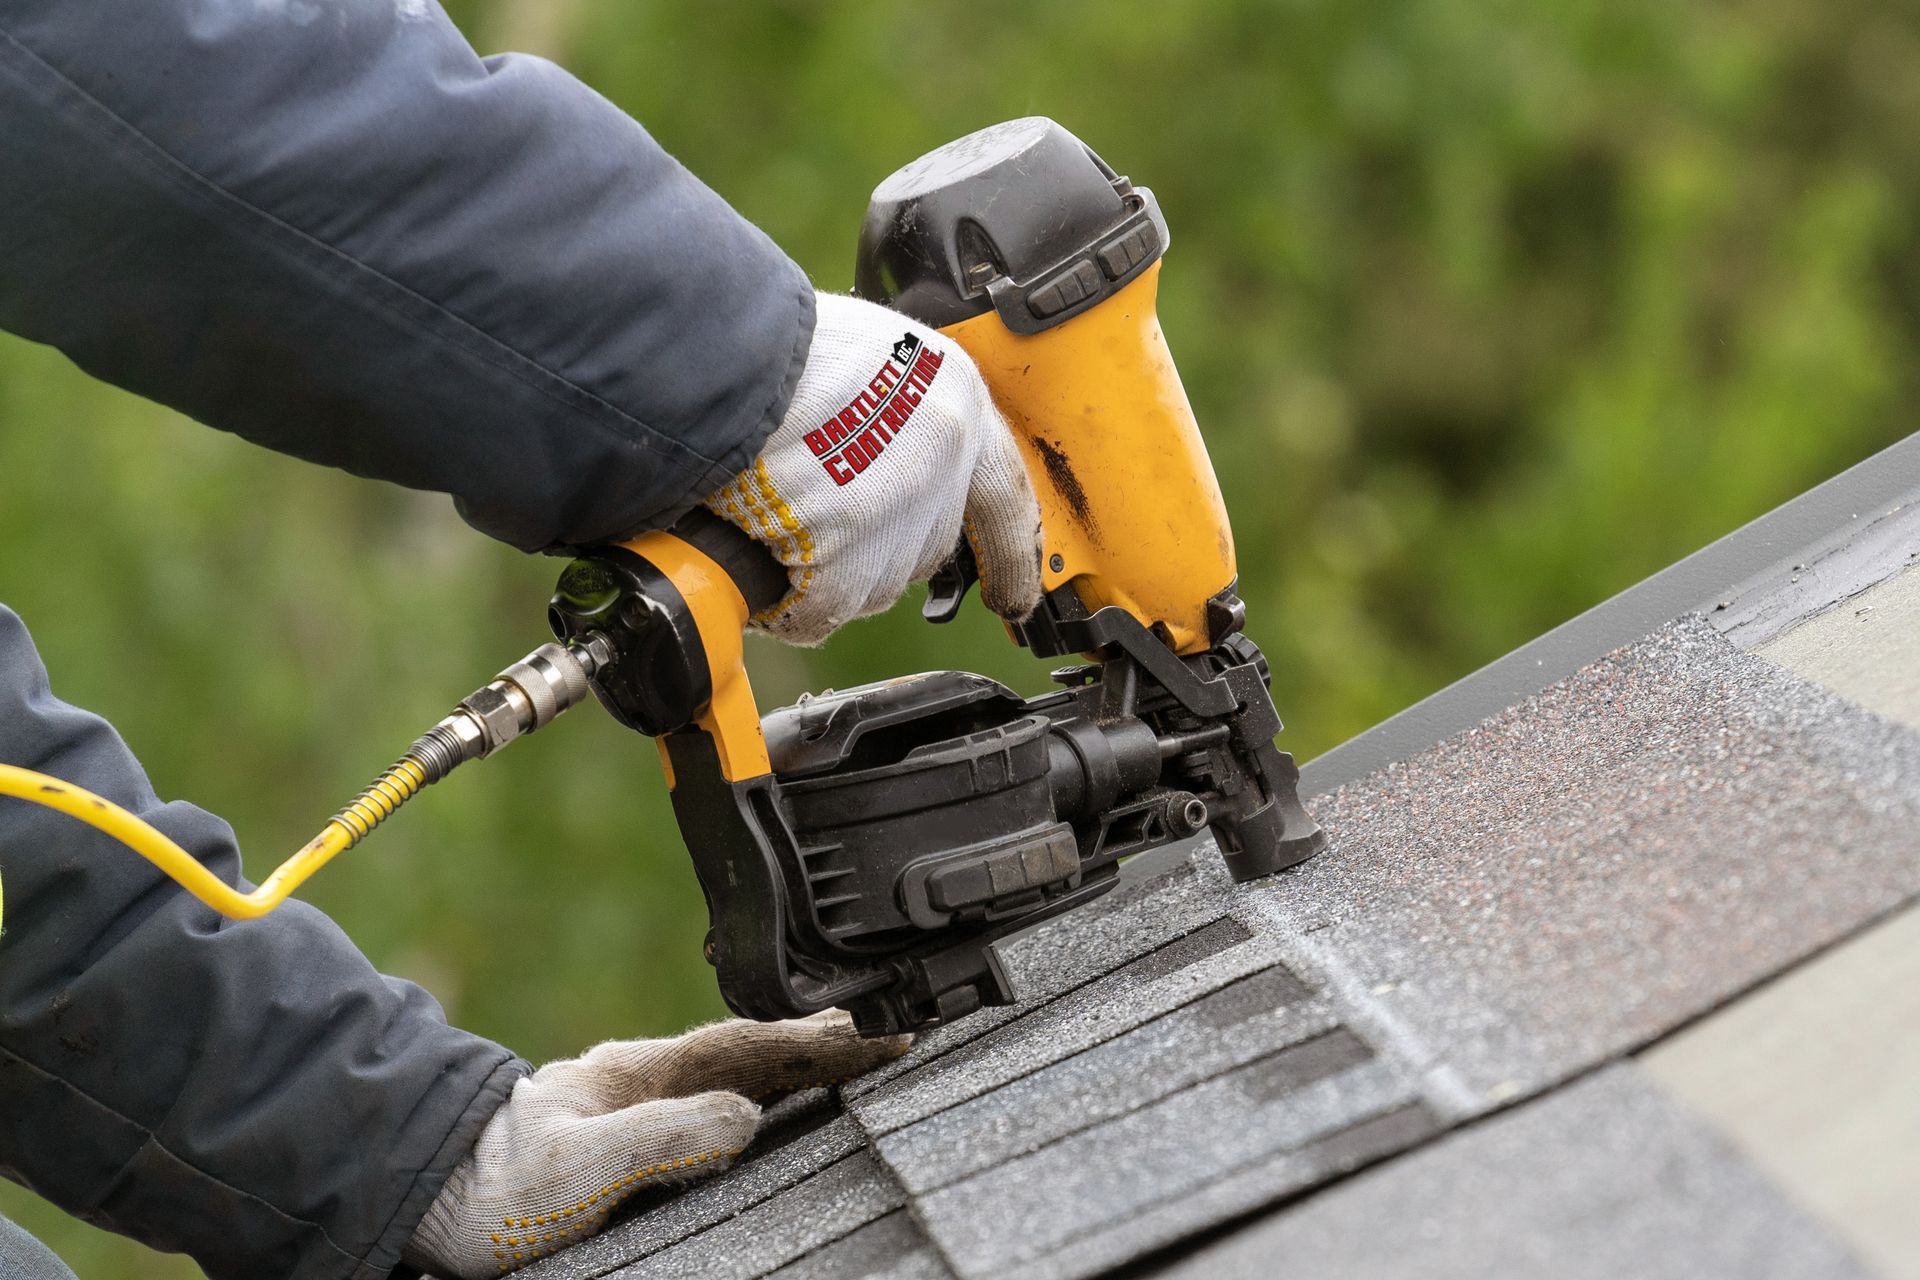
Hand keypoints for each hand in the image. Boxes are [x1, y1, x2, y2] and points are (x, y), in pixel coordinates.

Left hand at [402, 1011, 906, 1277]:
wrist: (417, 1193)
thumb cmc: (486, 1190)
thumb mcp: (577, 1167)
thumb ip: (662, 1139)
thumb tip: (746, 1116)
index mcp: (640, 1073)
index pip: (752, 1048)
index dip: (821, 1045)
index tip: (880, 1036)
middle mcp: (642, 1077)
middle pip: (754, 1050)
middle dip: (824, 1042)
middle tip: (890, 1032)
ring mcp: (632, 1100)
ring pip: (735, 1070)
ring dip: (797, 1063)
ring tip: (852, 1057)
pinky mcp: (623, 1132)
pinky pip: (713, 1097)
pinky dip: (760, 1090)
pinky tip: (772, 1101)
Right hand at [706, 291, 1044, 645]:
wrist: (730, 348)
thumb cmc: (776, 341)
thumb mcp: (865, 354)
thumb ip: (892, 409)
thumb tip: (877, 459)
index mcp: (953, 394)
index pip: (1004, 493)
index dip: (1011, 550)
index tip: (1017, 593)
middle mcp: (943, 454)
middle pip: (926, 547)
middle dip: (873, 552)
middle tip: (816, 529)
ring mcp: (899, 507)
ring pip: (875, 584)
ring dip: (824, 576)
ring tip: (770, 526)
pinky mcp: (847, 552)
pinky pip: (823, 610)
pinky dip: (787, 604)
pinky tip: (760, 570)